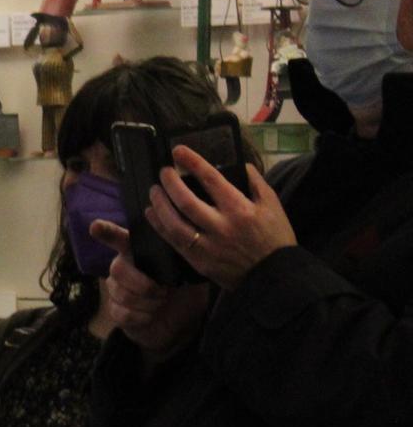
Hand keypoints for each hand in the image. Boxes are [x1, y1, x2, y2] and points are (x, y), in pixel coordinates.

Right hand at [90, 221, 210, 360]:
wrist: (183, 320)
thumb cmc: (184, 289)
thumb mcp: (188, 270)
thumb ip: (180, 257)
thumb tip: (179, 245)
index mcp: (138, 253)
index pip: (119, 239)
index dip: (107, 232)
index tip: (96, 226)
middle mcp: (122, 268)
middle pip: (118, 269)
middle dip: (144, 284)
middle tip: (165, 291)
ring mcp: (116, 290)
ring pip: (123, 294)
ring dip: (149, 303)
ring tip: (161, 302)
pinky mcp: (116, 312)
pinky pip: (123, 313)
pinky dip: (143, 317)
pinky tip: (152, 315)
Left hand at [151, 149, 296, 290]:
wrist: (273, 275)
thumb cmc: (274, 237)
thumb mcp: (272, 205)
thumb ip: (255, 182)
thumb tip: (239, 164)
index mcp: (240, 208)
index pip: (211, 179)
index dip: (192, 162)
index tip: (178, 150)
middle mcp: (221, 226)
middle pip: (186, 201)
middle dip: (170, 183)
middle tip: (163, 171)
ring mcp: (207, 245)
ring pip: (174, 222)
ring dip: (159, 204)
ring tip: (154, 191)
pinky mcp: (198, 261)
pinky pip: (173, 241)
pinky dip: (159, 225)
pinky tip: (151, 213)